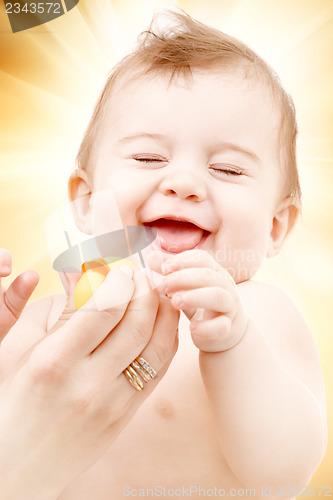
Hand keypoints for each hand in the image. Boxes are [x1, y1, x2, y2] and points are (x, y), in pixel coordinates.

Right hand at [0, 267, 178, 498]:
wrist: (16, 465)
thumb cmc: (10, 400)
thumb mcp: (21, 350)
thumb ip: (57, 308)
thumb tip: (81, 270)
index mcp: (53, 362)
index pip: (104, 309)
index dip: (119, 281)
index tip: (120, 269)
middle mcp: (88, 384)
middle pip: (137, 324)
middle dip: (145, 290)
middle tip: (140, 275)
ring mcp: (112, 404)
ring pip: (157, 347)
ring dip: (163, 312)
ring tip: (155, 294)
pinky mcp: (126, 416)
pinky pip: (158, 371)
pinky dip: (166, 340)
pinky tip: (161, 322)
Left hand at [149, 249, 247, 351]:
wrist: (224, 332)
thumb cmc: (200, 305)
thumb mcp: (185, 287)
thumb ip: (171, 272)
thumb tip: (152, 257)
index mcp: (213, 271)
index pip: (202, 258)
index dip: (182, 261)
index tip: (164, 268)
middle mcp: (224, 285)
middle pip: (207, 275)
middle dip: (182, 278)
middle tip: (162, 286)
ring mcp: (229, 306)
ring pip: (217, 296)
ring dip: (194, 297)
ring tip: (175, 302)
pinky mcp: (228, 328)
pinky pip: (221, 326)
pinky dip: (207, 327)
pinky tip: (192, 328)